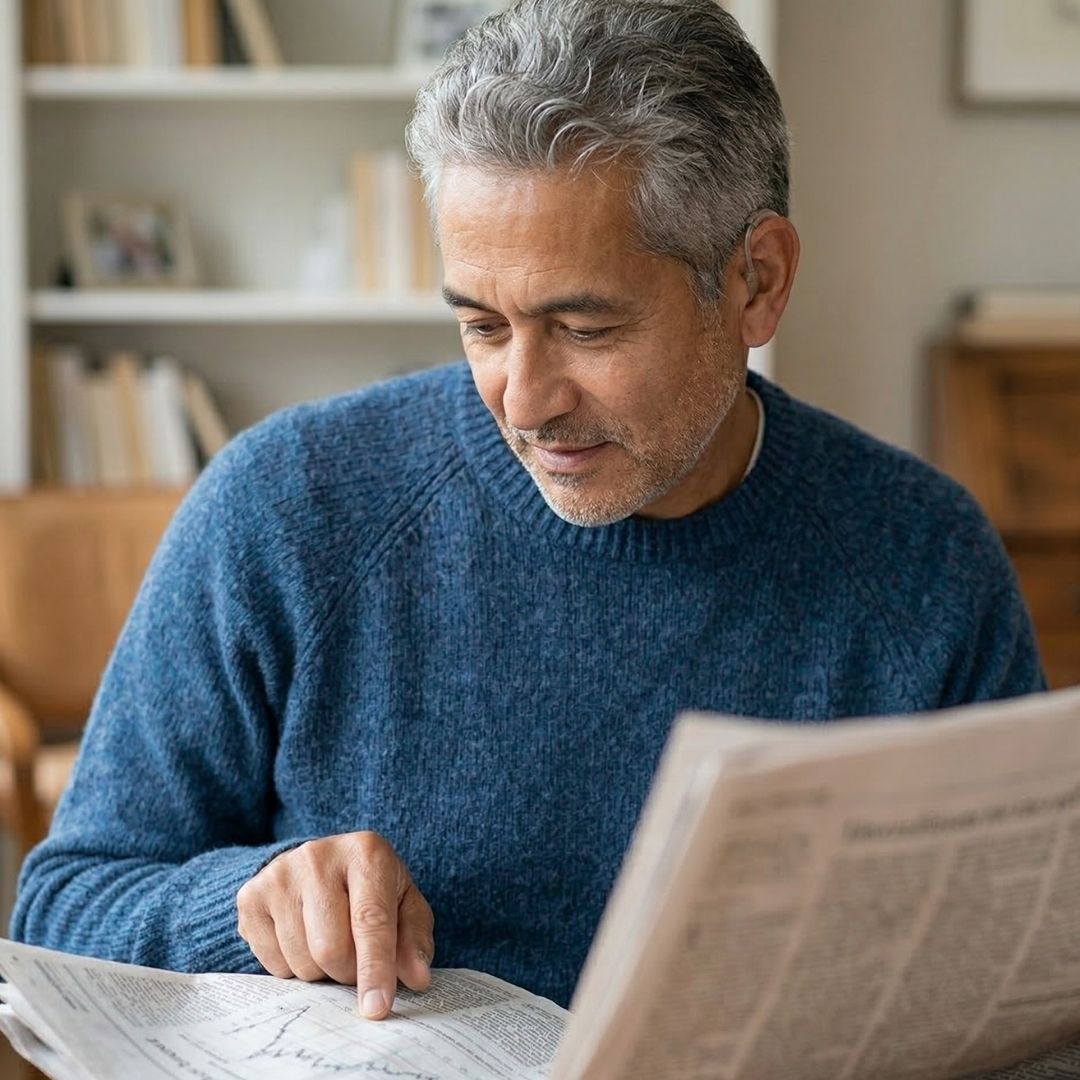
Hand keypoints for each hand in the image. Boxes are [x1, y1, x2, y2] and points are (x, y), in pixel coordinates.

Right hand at [236, 831, 434, 1018]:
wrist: (320, 863)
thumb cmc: (370, 889)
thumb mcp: (403, 904)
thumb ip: (414, 939)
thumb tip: (417, 978)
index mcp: (366, 852)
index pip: (370, 920)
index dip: (375, 969)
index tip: (377, 1008)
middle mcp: (319, 856)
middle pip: (331, 948)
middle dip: (347, 973)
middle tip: (354, 963)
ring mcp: (280, 874)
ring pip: (301, 960)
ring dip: (320, 972)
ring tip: (329, 945)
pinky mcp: (251, 895)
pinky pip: (273, 963)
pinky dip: (292, 968)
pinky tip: (302, 939)